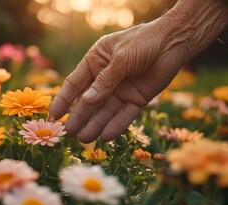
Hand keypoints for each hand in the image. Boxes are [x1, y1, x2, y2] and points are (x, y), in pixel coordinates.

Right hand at [49, 0, 227, 142]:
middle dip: (79, 118)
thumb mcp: (121, 59)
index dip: (63, 100)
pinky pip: (124, 115)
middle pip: (88, 102)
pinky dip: (116, 125)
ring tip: (85, 140)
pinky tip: (106, 136)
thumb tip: (86, 101)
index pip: (75, 84)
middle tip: (68, 134)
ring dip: (95, 125)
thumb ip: (105, 81)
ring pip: (105, 112)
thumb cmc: (143, 42)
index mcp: (95, 62)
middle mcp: (105, 78)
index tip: (54, 116)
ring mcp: (121, 90)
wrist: (173, 42)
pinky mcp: (136, 100)